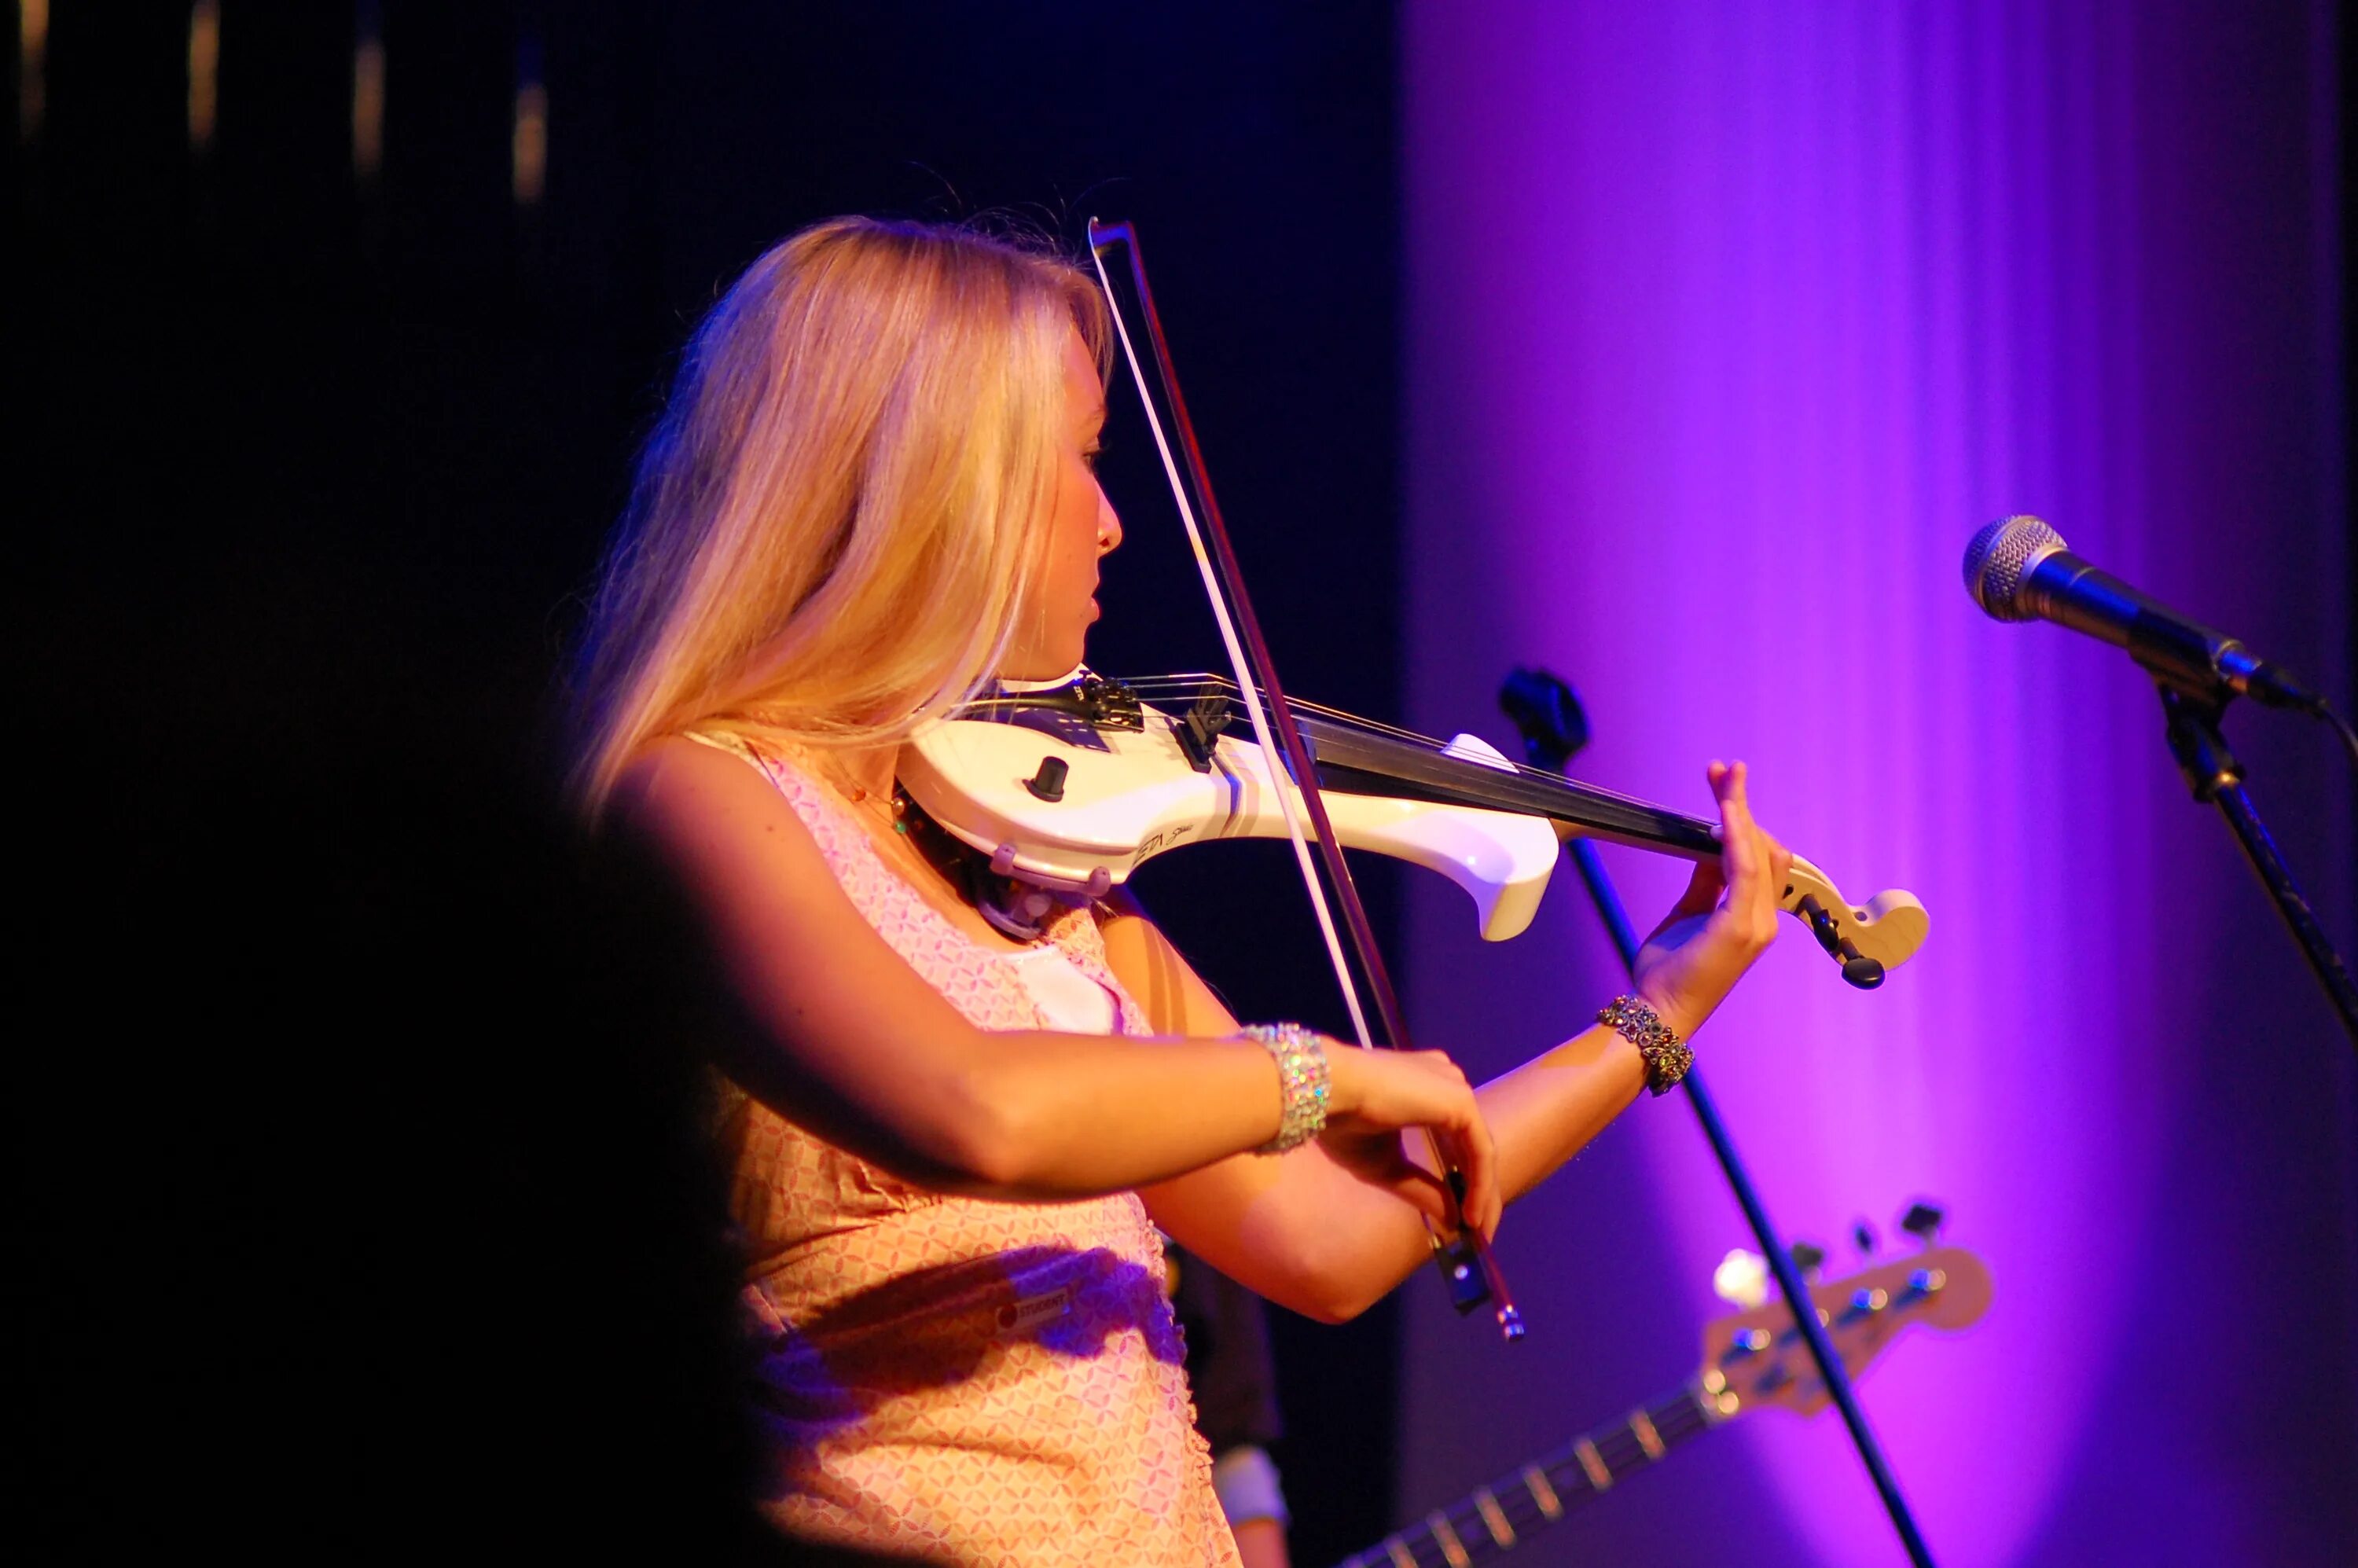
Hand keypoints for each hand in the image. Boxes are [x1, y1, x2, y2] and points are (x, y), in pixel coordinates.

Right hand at [1319, 1042, 1500, 1240]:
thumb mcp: (1385, 1167)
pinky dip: (1480, 1186)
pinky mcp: (1461, 1101)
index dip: (1463, 1178)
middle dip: (1479, 1192)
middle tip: (1477, 1233)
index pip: (1456, 1138)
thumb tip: (1453, 1221)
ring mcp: (1456, 1088)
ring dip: (1483, 1195)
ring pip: (1480, 1150)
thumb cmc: (1343, 1121)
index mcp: (1426, 1086)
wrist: (1328, 1091)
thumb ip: (1421, 1189)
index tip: (1461, 1217)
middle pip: (1474, 1145)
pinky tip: (1470, 1216)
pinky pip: (1481, 1151)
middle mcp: (1446, 1081)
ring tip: (1476, 1233)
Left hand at [1631, 760, 1793, 1039]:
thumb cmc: (1668, 971)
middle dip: (1741, 805)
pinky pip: (1744, 868)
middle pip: (1764, 847)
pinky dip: (1736, 834)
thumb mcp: (1686, 916)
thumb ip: (1704, 883)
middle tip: (1721, 770)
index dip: (1743, 818)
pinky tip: (1725, 809)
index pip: (1758, 856)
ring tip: (1723, 776)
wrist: (1658, 1012)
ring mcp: (1755, 923)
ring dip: (1739, 809)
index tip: (1725, 783)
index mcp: (1752, 918)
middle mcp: (1763, 919)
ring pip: (1757, 850)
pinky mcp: (1739, 926)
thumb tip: (1707, 849)